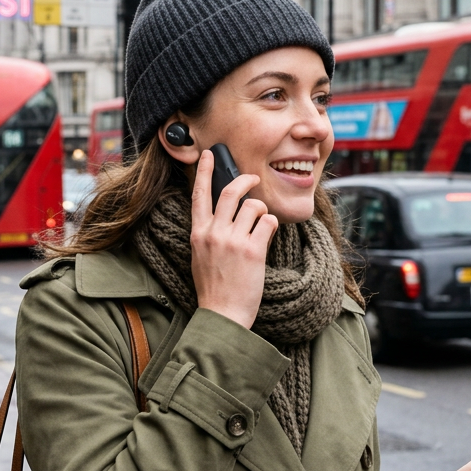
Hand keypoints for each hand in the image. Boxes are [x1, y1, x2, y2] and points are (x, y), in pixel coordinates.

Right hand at [190, 150, 277, 329]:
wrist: (223, 315)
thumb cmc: (214, 289)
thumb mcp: (201, 256)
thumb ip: (210, 234)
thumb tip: (226, 214)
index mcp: (198, 233)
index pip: (199, 195)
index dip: (204, 172)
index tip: (208, 155)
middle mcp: (214, 233)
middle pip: (230, 192)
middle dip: (245, 180)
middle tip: (254, 178)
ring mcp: (233, 241)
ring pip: (254, 206)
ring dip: (262, 211)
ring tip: (262, 225)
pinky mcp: (253, 250)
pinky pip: (269, 223)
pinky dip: (272, 226)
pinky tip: (268, 237)